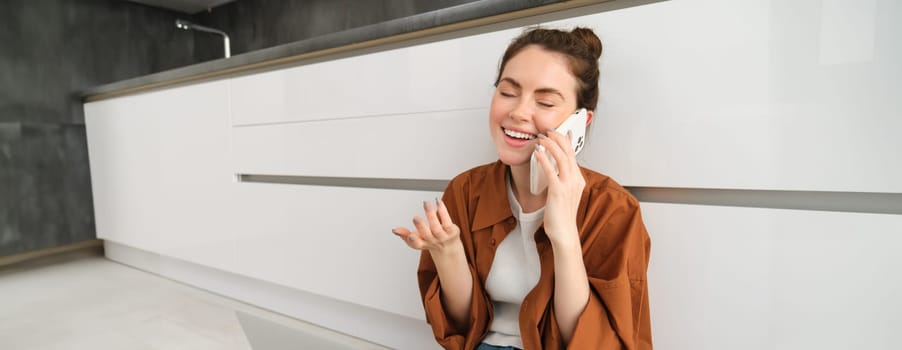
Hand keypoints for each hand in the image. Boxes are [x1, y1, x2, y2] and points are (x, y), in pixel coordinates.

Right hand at [392, 198, 462, 256]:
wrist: (450, 248)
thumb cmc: (432, 241)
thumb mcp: (417, 239)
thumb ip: (404, 234)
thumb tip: (394, 230)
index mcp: (422, 243)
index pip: (416, 244)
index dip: (412, 241)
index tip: (410, 236)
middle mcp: (433, 241)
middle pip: (427, 234)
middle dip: (420, 226)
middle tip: (415, 218)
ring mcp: (443, 236)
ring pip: (436, 227)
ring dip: (430, 214)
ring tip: (426, 203)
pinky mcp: (452, 231)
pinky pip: (447, 220)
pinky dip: (442, 210)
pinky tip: (437, 201)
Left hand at [534, 130, 584, 246]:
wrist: (564, 232)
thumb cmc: (562, 214)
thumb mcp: (565, 192)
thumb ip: (561, 179)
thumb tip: (553, 166)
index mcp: (578, 179)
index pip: (573, 154)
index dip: (565, 140)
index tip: (557, 132)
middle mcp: (575, 180)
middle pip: (569, 152)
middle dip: (558, 137)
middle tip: (548, 130)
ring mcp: (568, 185)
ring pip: (562, 157)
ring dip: (551, 145)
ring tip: (541, 138)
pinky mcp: (558, 191)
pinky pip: (551, 171)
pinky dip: (544, 159)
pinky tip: (538, 153)